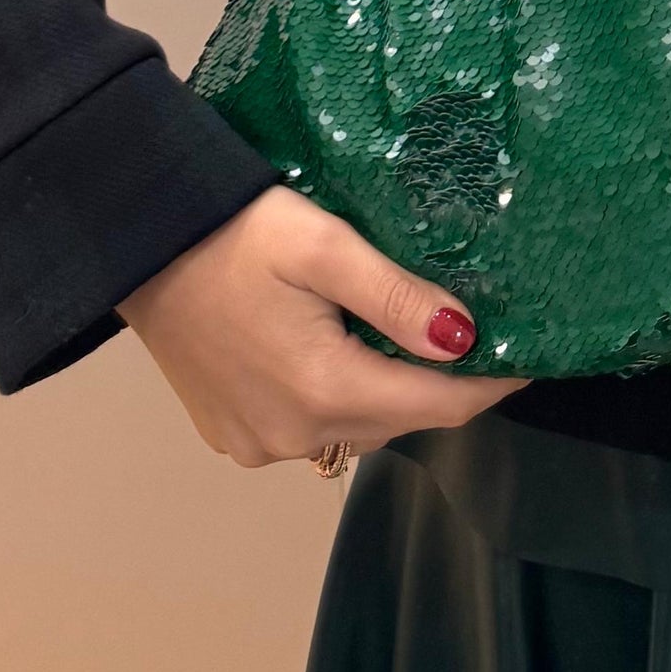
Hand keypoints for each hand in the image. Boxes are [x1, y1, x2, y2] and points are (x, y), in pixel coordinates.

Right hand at [118, 184, 526, 469]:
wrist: (137, 241)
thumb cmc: (232, 228)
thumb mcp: (323, 244)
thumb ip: (396, 295)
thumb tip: (467, 338)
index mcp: (322, 389)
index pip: (438, 405)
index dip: (491, 383)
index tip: (533, 355)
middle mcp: (291, 434)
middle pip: (399, 419)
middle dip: (445, 385)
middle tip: (481, 337)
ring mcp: (257, 443)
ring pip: (357, 428)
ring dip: (391, 391)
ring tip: (420, 340)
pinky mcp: (232, 435)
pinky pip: (311, 429)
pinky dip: (342, 399)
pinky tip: (347, 353)